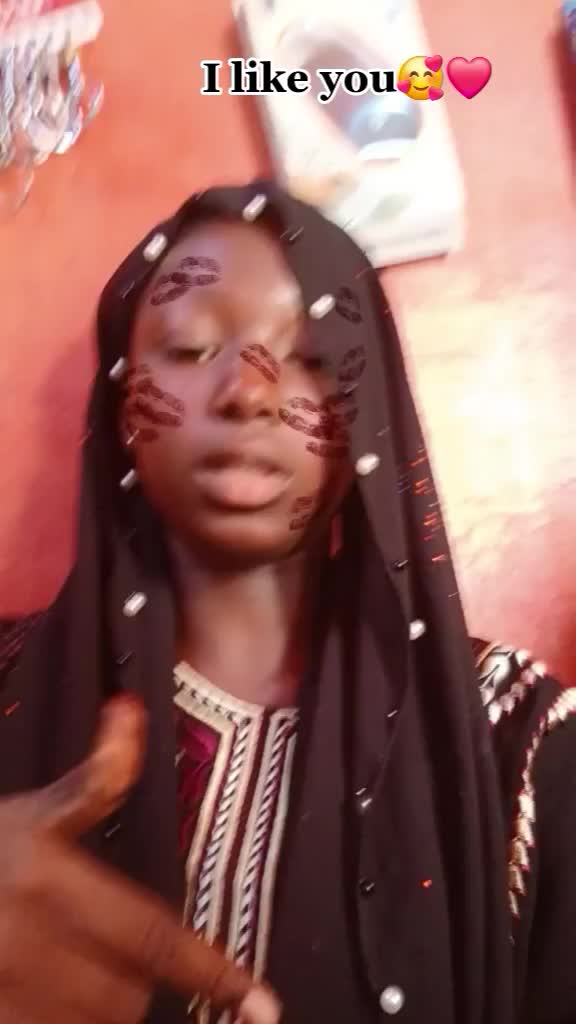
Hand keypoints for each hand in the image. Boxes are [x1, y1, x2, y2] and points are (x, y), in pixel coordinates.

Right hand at [0, 695, 280, 1022]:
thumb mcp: (36, 809)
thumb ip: (96, 776)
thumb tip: (129, 710)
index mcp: (52, 879)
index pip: (154, 936)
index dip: (212, 971)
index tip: (260, 1001)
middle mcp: (30, 942)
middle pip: (130, 993)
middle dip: (139, 983)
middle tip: (119, 959)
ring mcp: (5, 992)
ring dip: (103, 1015)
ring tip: (81, 980)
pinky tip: (57, 1006)